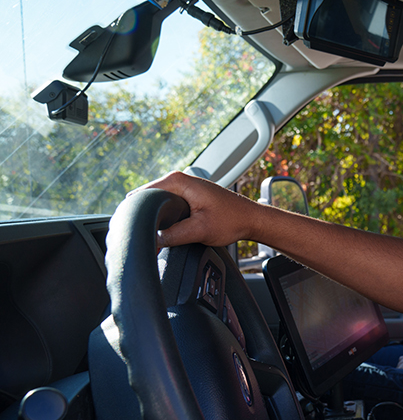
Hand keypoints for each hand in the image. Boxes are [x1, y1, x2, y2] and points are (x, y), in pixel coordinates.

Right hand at [135, 171, 260, 247]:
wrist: (252, 219)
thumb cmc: (233, 220)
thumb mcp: (200, 230)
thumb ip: (174, 235)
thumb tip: (152, 240)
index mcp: (178, 181)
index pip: (142, 195)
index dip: (136, 213)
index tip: (132, 230)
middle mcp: (178, 179)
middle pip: (146, 199)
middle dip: (144, 217)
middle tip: (142, 237)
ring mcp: (183, 187)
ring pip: (156, 204)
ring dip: (153, 218)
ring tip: (152, 235)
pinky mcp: (187, 196)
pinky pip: (166, 206)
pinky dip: (163, 217)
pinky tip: (163, 231)